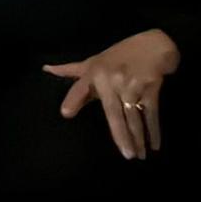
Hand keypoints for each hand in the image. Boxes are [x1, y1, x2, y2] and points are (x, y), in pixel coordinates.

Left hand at [44, 29, 179, 160]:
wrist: (153, 45)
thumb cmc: (118, 56)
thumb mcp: (93, 61)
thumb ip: (71, 71)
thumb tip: (46, 69)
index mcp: (93, 73)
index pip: (80, 88)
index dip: (73, 100)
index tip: (65, 113)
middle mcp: (110, 79)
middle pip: (113, 112)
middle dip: (120, 135)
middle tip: (126, 155)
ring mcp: (131, 84)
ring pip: (133, 116)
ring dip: (138, 138)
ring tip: (139, 156)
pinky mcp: (150, 87)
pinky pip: (151, 113)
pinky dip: (154, 130)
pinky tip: (154, 144)